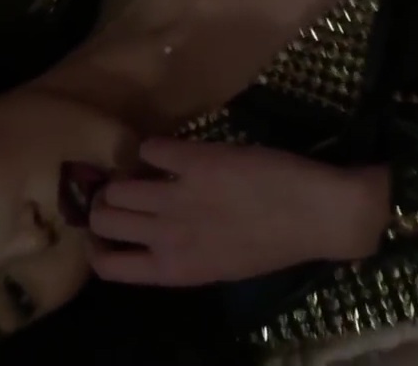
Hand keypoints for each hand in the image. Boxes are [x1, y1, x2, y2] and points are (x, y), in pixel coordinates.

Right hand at [88, 139, 389, 285]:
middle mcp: (168, 235)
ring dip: (123, 175)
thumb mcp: (221, 265)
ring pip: (118, 184)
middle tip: (122, 191)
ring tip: (140, 170)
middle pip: (102, 218)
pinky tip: (169, 150)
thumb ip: (182, 254)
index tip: (107, 229)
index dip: (98, 244)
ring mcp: (179, 196)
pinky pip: (151, 148)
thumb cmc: (276, 244)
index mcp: (175, 270)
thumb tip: (155, 233)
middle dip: (105, 203)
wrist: (319, 214)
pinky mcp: (197, 160)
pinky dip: (153, 147)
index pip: (107, 265)